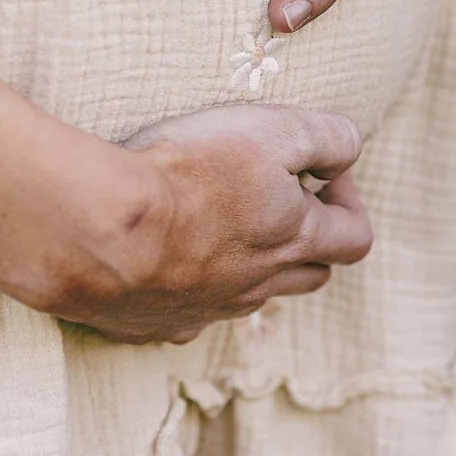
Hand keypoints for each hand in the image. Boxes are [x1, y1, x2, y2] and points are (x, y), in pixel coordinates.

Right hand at [33, 104, 373, 343]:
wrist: (99, 228)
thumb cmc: (189, 171)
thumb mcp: (274, 130)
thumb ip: (328, 138)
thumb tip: (348, 153)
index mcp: (293, 241)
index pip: (356, 238)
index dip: (348, 201)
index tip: (315, 173)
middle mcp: (258, 286)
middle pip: (310, 275)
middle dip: (305, 237)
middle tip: (270, 196)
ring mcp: (207, 311)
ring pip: (249, 296)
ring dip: (247, 262)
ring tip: (213, 221)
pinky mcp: (157, 324)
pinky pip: (187, 313)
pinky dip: (186, 286)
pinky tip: (159, 256)